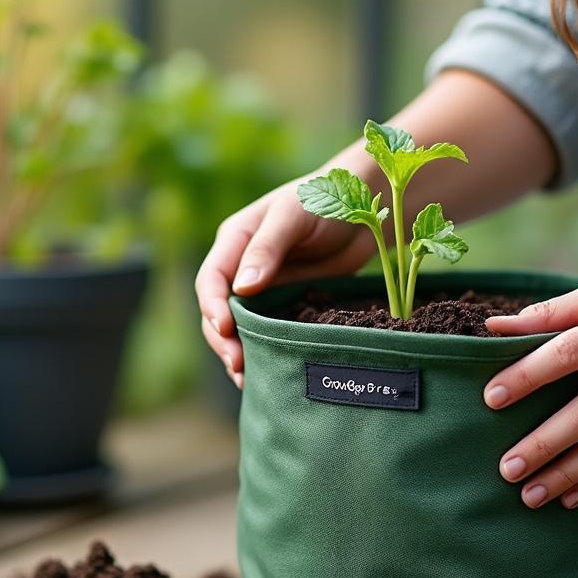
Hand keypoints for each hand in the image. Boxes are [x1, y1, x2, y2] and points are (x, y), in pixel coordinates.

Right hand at [196, 179, 376, 387]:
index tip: (226, 329)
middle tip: (237, 364)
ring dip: (239, 352)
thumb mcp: (293, 216)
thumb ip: (267, 248)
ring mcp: (264, 289)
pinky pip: (268, 333)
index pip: (211, 280)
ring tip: (246, 379)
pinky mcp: (286, 305)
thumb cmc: (326, 198)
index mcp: (234, 241)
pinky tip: (268, 373)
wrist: (366, 208)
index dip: (213, 307)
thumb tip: (242, 288)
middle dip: (223, 339)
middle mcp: (242, 267)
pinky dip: (264, 353)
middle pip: (219, 311)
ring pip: (240, 328)